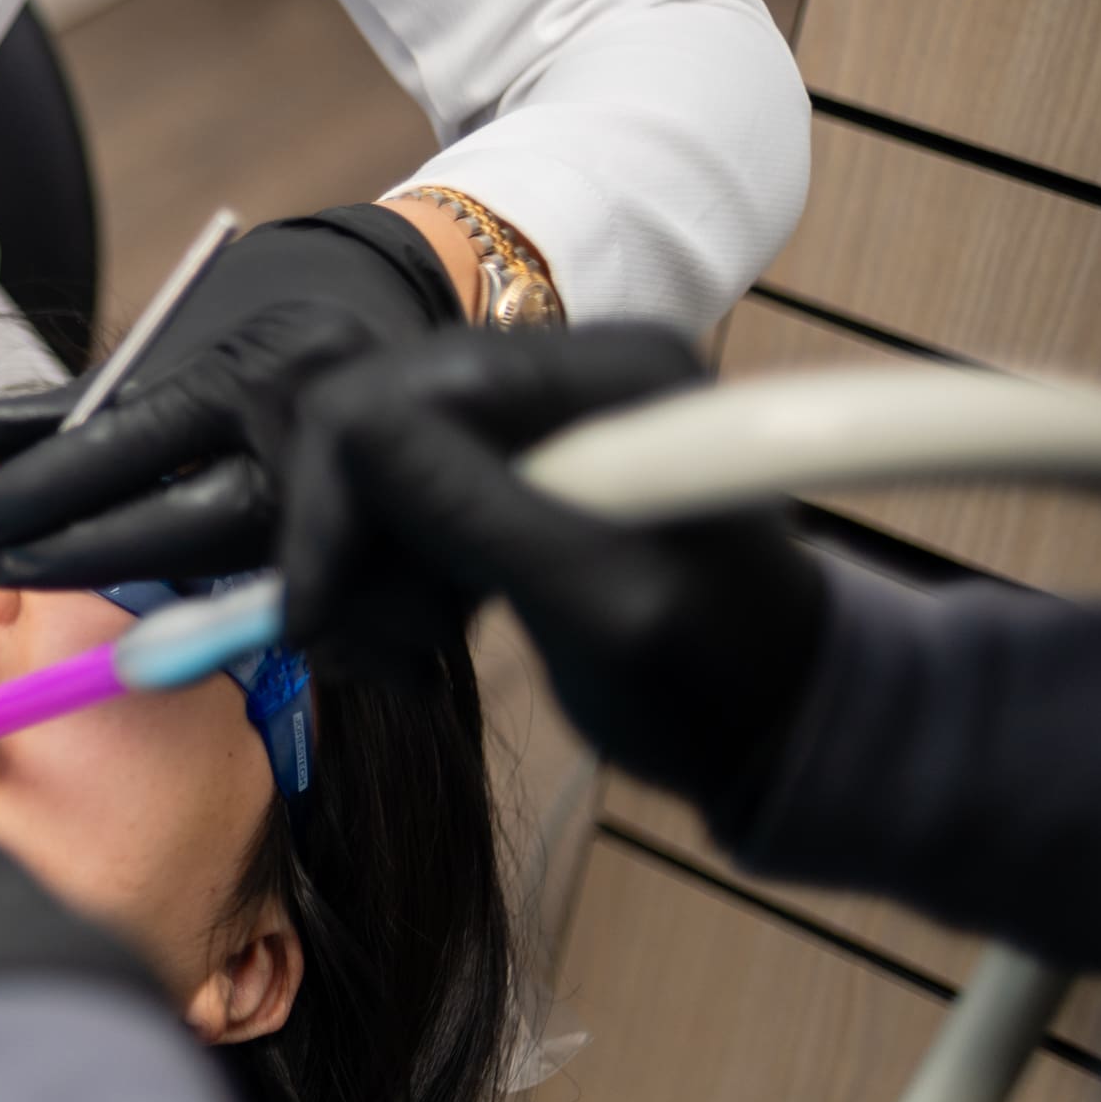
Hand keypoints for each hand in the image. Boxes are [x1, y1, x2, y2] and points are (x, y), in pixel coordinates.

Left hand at [0, 207, 464, 588]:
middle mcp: (314, 435)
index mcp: (254, 371)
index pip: (125, 447)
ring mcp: (376, 501)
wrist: (419, 303)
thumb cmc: (274, 323)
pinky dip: (265, 630)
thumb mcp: (179, 337)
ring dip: (159, 603)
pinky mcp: (419, 557)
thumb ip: (72, 400)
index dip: (34, 494)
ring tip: (76, 580)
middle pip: (179, 531)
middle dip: (74, 559)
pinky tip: (201, 626)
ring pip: (242, 588)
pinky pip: (328, 629)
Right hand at [278, 325, 828, 805]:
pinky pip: (409, 502)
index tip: (318, 616)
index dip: (336, 499)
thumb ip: (474, 510)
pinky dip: (391, 580)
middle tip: (361, 652)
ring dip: (366, 575)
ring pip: (378, 469)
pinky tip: (416, 645)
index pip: (399, 391)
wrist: (783, 729)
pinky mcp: (523, 470)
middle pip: (375, 423)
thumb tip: (347, 426)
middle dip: (348, 543)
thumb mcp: (598, 608)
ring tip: (404, 662)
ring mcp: (544, 420)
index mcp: (607, 375)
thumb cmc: (718, 688)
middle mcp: (567, 372)